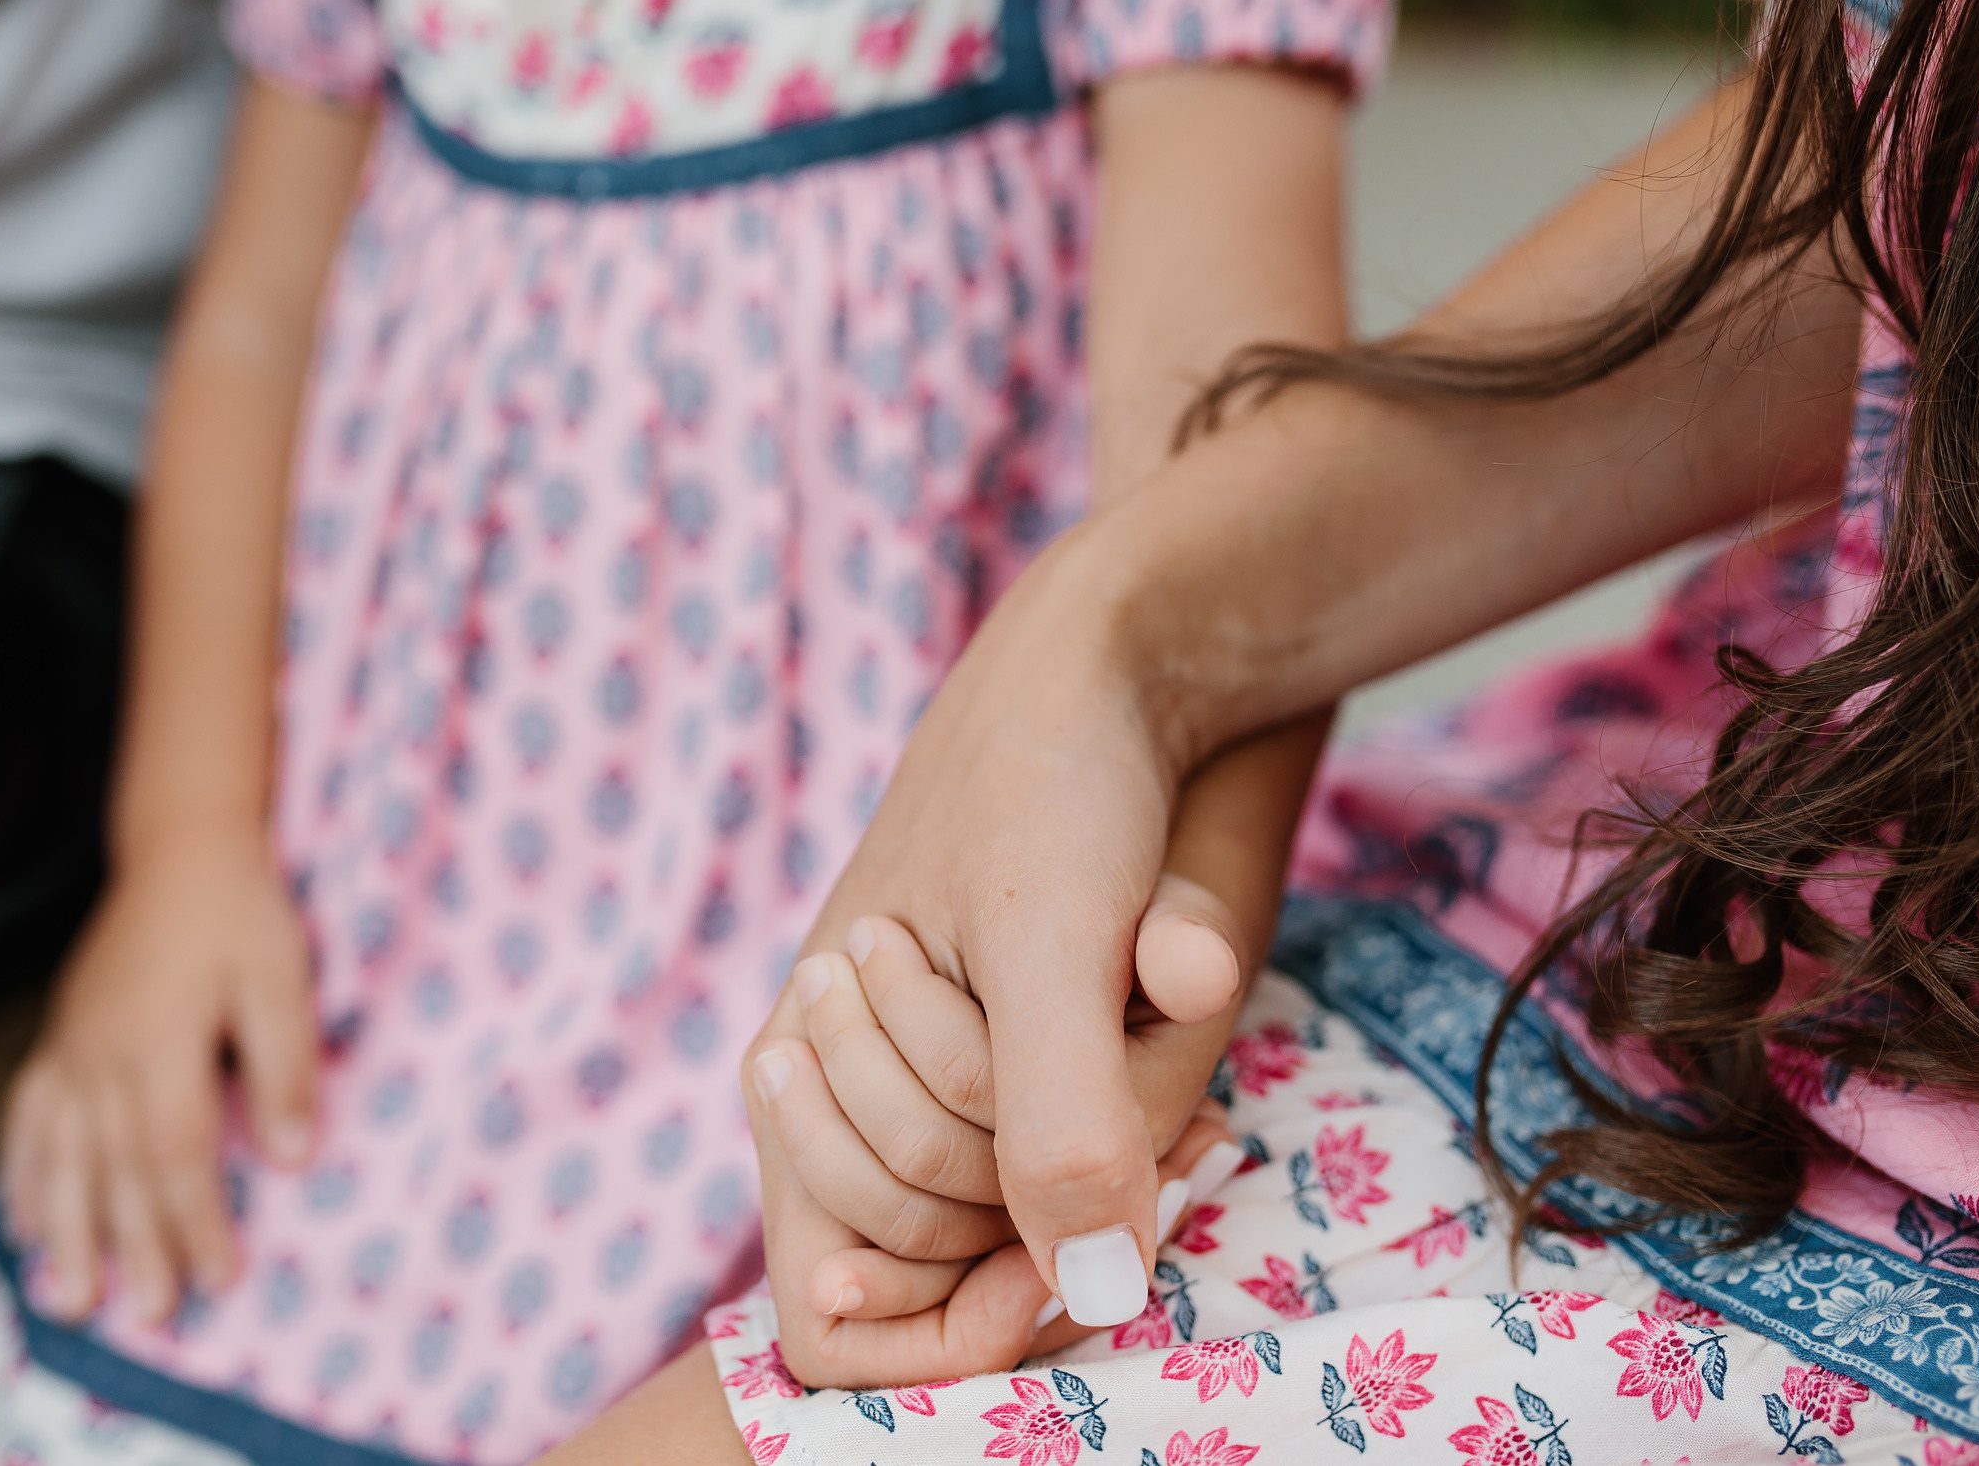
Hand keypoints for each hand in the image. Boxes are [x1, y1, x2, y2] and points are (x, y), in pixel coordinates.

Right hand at [0, 829, 318, 1321]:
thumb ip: (285, 1068)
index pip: (176, 1153)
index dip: (196, 1221)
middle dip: (135, 1249)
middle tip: (150, 1318)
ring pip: (63, 1158)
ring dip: (70, 1234)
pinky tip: (28, 1224)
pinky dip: (25, 1178)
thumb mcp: (282, 979)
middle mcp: (100, 1055)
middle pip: (116, 1170)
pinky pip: (28, 1121)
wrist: (179, 850)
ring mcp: (70, 1049)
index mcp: (158, 1040)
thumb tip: (294, 1158)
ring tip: (73, 1300)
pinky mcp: (58, 1039)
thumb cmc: (240, 913)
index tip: (220, 1279)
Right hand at [745, 680, 1316, 1387]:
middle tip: (1131, 1063)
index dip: (949, 1329)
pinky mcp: (1008, 1038)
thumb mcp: (1056, 945)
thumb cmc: (1056, 776)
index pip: (832, 1314)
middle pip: (941, 1261)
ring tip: (1149, 1024)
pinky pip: (1067, 1146)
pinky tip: (1177, 1042)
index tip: (1071, 1261)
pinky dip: (1133, 1111)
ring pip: (1014, 1210)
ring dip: (1101, 1134)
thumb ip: (1059, 1125)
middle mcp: (844, 1080)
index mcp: (801, 1064)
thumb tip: (1099, 1293)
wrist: (1115, 649)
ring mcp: (925, 1060)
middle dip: (1043, 1183)